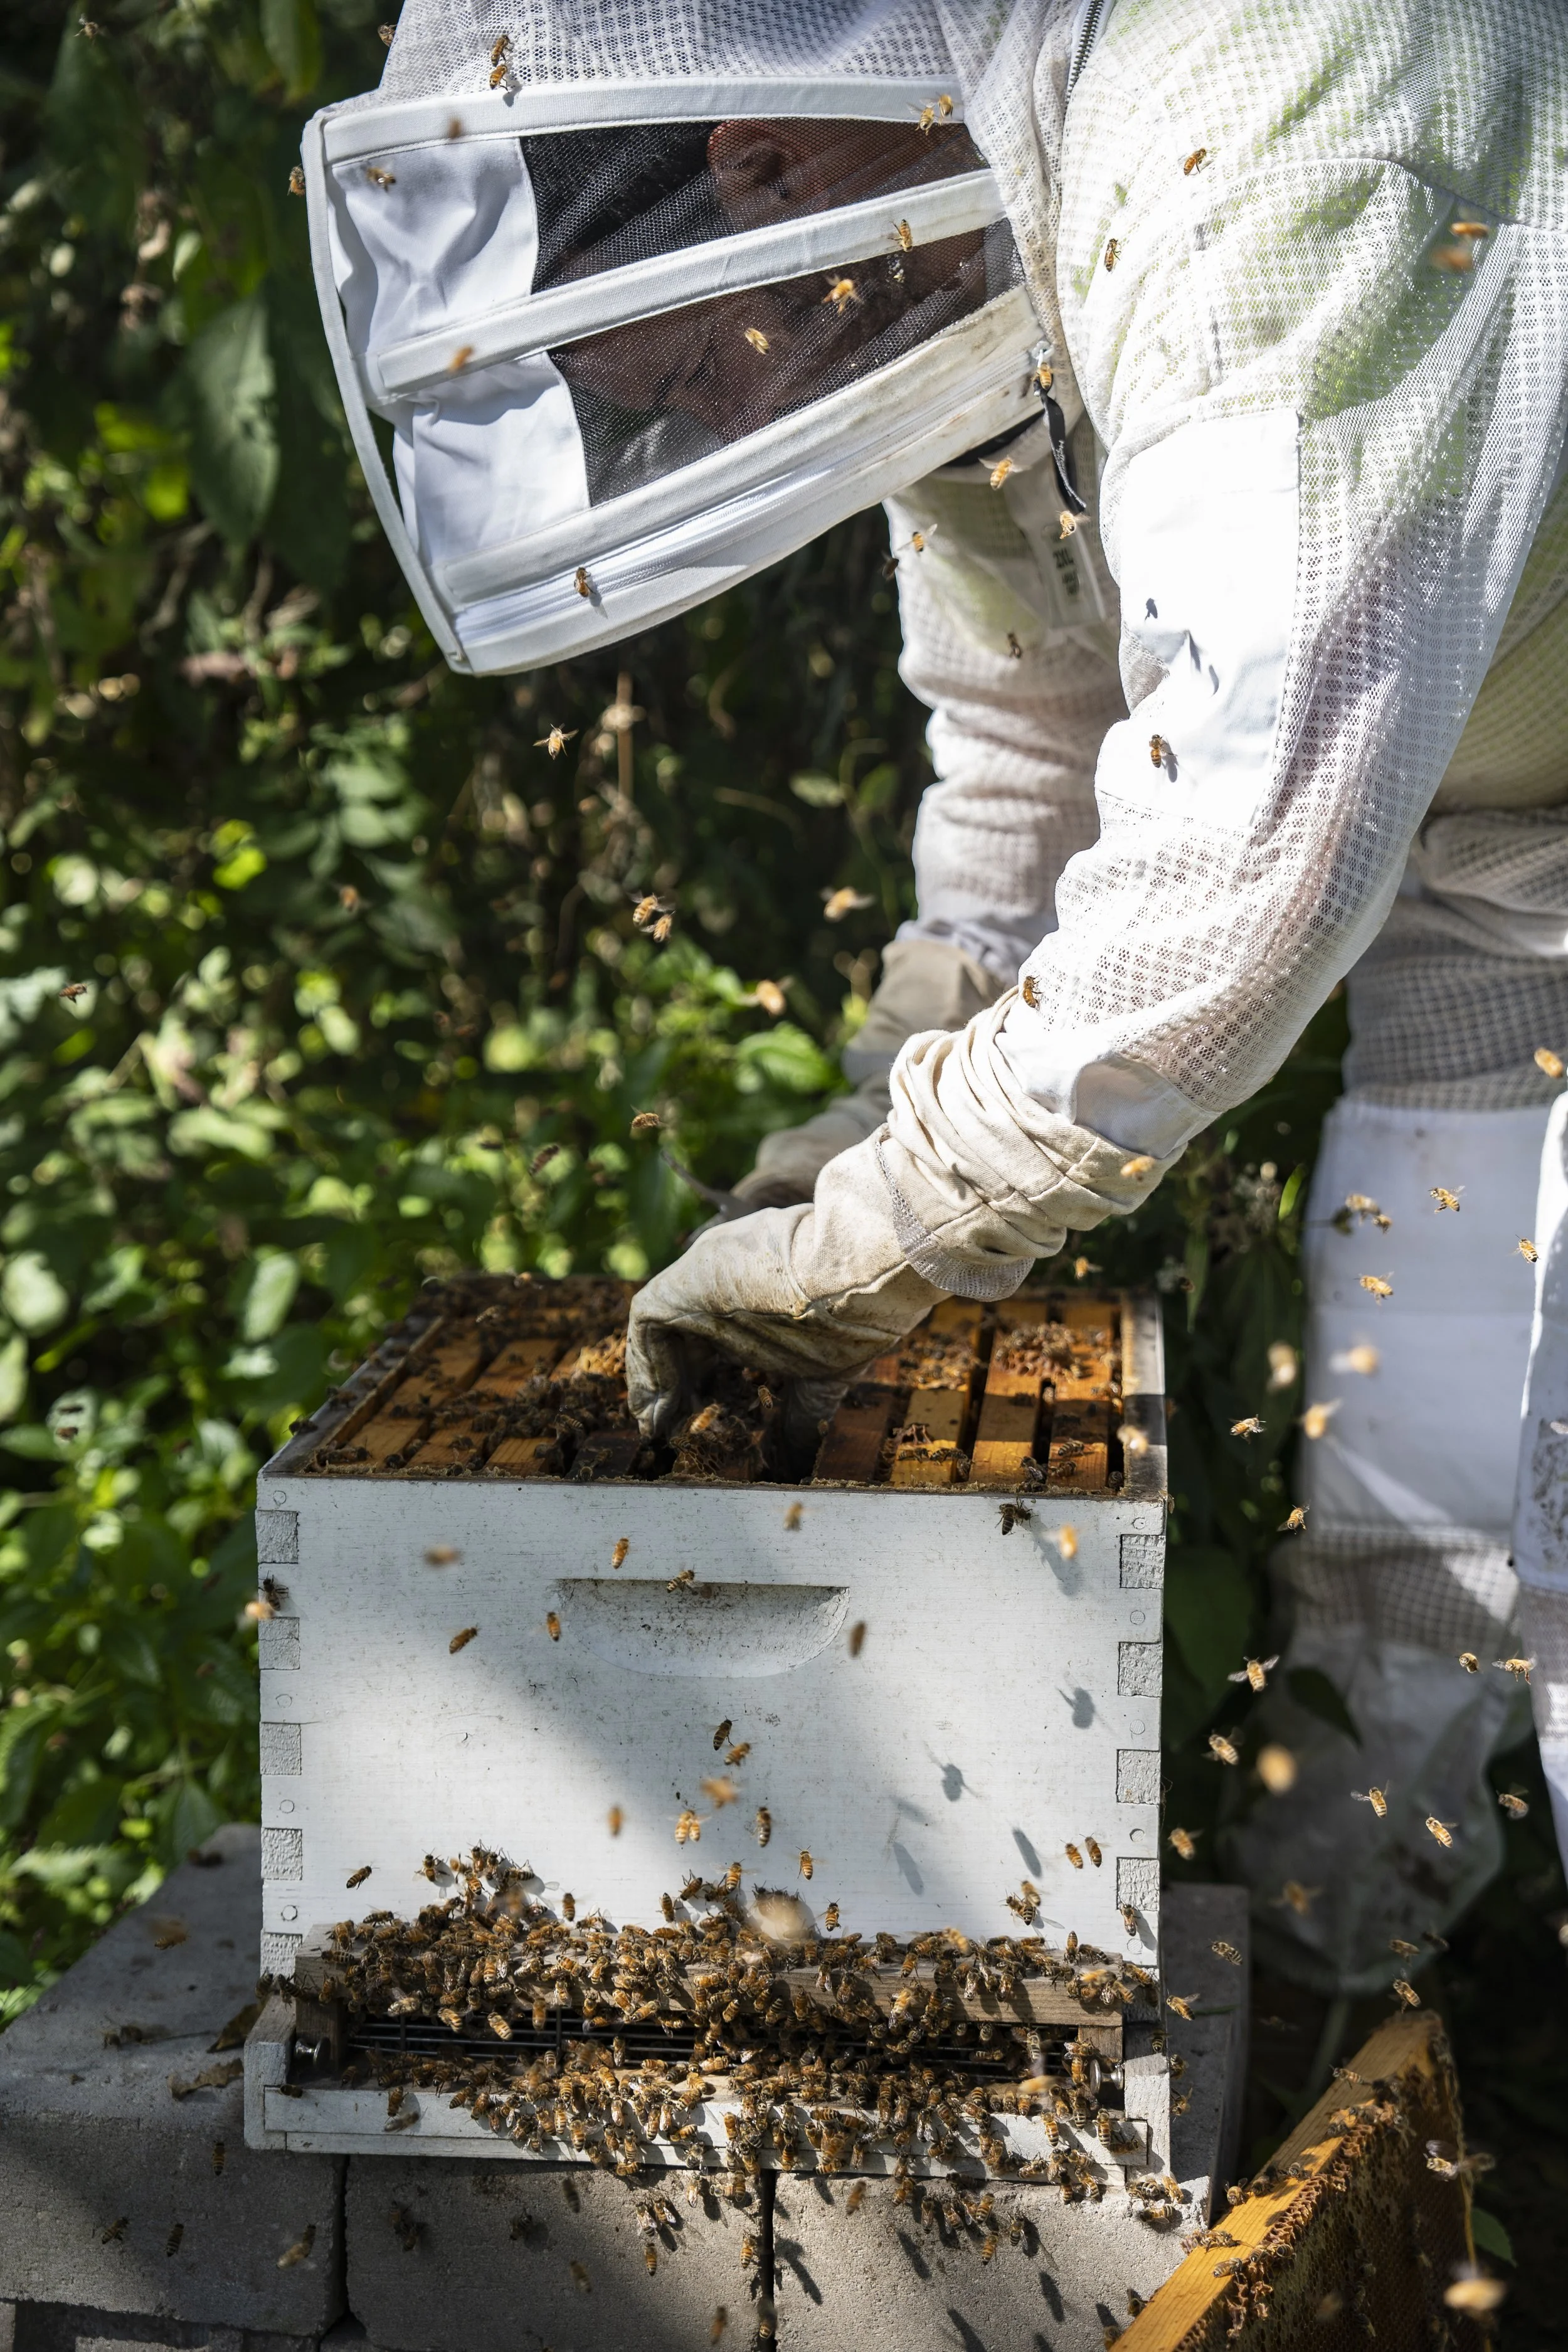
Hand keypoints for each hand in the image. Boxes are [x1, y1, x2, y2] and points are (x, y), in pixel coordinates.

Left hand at [626, 1136, 946, 1440]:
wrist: (857, 1273)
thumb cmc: (855, 1317)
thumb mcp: (823, 1374)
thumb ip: (802, 1411)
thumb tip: (798, 1460)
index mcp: (760, 1297)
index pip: (720, 1341)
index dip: (708, 1381)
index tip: (706, 1420)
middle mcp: (726, 1284)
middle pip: (687, 1339)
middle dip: (679, 1386)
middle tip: (674, 1432)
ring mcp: (703, 1280)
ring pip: (662, 1332)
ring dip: (656, 1382)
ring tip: (657, 1427)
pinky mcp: (684, 1283)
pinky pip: (647, 1323)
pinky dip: (648, 1365)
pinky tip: (657, 1403)